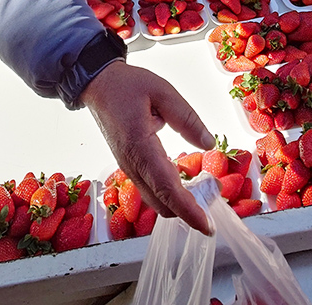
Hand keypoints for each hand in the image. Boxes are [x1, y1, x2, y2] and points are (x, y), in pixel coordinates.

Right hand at [79, 61, 214, 234]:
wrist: (97, 85)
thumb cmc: (127, 85)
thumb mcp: (162, 91)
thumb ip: (187, 118)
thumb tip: (208, 143)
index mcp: (140, 146)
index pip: (166, 187)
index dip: (188, 210)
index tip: (206, 226)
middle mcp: (131, 163)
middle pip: (161, 202)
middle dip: (187, 212)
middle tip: (213, 206)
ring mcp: (128, 167)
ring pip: (155, 199)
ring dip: (178, 205)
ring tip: (204, 197)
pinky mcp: (128, 165)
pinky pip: (149, 189)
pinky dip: (168, 195)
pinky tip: (185, 187)